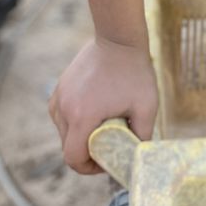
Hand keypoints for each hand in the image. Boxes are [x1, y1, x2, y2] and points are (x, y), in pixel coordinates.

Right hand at [48, 36, 158, 173]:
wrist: (119, 37)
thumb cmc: (134, 71)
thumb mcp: (146, 107)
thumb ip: (142, 136)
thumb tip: (137, 156)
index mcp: (82, 116)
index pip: (73, 158)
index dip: (88, 168)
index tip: (105, 161)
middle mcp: (64, 108)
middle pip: (68, 146)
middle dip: (87, 152)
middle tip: (109, 144)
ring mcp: (59, 96)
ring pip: (63, 131)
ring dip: (80, 135)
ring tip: (102, 125)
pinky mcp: (59, 87)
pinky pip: (61, 115)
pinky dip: (74, 120)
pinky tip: (93, 112)